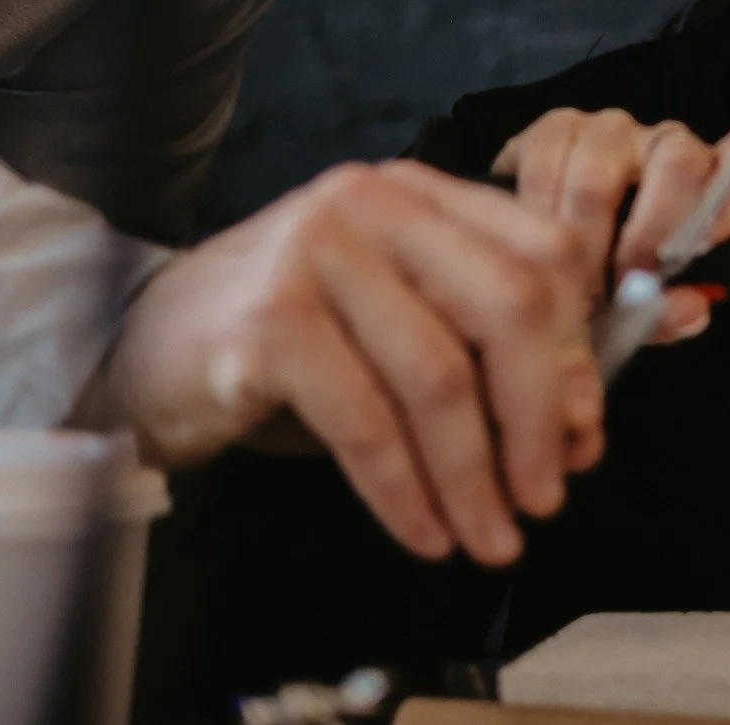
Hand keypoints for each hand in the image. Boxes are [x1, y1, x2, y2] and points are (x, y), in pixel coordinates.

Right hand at [93, 161, 600, 565]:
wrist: (144, 349)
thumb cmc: (292, 340)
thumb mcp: (402, 321)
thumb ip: (488, 353)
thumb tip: (585, 429)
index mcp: (425, 192)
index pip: (544, 253)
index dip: (576, 351)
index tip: (585, 434)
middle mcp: (376, 202)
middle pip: (507, 305)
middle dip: (540, 415)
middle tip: (549, 496)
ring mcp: (318, 253)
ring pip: (439, 375)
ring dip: (475, 475)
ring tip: (491, 537)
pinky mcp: (269, 322)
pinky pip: (366, 422)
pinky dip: (406, 491)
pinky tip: (425, 533)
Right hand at [492, 108, 729, 328]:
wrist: (533, 249)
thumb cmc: (606, 277)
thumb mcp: (645, 306)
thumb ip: (670, 314)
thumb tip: (691, 309)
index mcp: (712, 179)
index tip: (716, 238)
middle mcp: (670, 141)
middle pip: (680, 162)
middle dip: (650, 235)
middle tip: (624, 288)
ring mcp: (612, 128)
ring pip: (599, 176)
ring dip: (582, 243)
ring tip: (570, 287)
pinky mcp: (554, 127)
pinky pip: (544, 168)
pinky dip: (537, 223)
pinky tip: (533, 253)